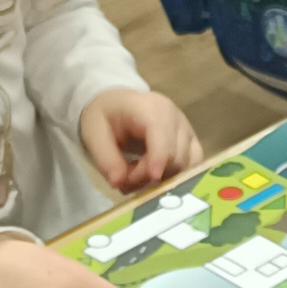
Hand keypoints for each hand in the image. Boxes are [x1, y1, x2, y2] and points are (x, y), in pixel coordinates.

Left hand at [79, 85, 202, 192]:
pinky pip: (192, 165)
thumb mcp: (94, 134)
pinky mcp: (191, 142)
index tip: (152, 178)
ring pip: (186, 164)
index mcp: (150, 108)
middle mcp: (175, 117)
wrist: (118, 105)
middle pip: (175, 155)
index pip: (162, 135)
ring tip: (138, 173)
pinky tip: (154, 175)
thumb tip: (119, 182)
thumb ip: (106, 159)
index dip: (159, 158)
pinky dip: (175, 176)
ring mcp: (187, 130)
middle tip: (125, 177)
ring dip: (163, 178)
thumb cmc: (106, 116)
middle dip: (150, 174)